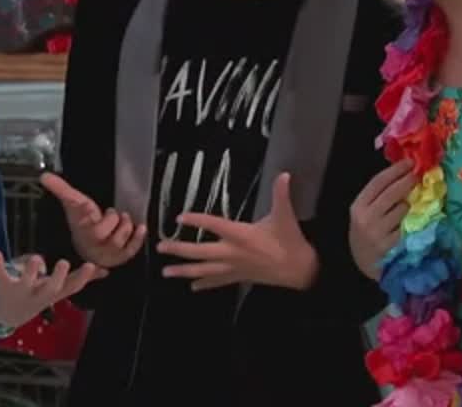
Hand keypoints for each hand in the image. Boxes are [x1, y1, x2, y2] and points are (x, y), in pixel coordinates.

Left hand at [0, 252, 106, 327]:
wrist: (7, 314)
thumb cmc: (39, 295)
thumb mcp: (60, 290)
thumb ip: (81, 279)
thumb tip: (106, 271)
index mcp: (53, 293)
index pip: (71, 287)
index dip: (82, 278)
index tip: (91, 265)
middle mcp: (39, 294)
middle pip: (50, 288)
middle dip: (57, 277)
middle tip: (64, 263)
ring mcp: (21, 291)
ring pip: (27, 281)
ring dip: (31, 270)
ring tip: (36, 258)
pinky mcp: (4, 286)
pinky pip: (0, 275)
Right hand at [39, 172, 146, 267]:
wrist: (86, 244)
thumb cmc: (81, 221)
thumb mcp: (73, 202)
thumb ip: (60, 188)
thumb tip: (44, 175)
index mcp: (81, 230)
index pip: (86, 224)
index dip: (88, 214)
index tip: (89, 207)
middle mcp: (92, 244)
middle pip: (102, 234)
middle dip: (111, 220)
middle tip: (111, 212)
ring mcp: (106, 253)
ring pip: (118, 242)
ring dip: (125, 227)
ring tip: (124, 218)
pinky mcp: (120, 257)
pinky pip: (131, 250)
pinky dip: (138, 239)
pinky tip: (141, 227)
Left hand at [157, 173, 317, 291]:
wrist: (301, 270)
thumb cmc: (290, 241)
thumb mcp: (285, 216)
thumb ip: (282, 195)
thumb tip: (285, 174)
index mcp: (242, 235)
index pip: (214, 225)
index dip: (196, 221)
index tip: (178, 218)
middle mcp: (233, 253)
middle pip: (201, 252)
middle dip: (179, 250)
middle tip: (160, 247)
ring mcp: (234, 267)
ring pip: (205, 271)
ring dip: (184, 271)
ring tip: (165, 272)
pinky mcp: (239, 277)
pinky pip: (217, 282)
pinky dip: (204, 284)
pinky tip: (191, 287)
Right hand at [350, 160, 413, 279]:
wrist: (364, 264)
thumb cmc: (367, 234)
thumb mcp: (364, 214)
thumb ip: (378, 198)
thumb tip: (402, 175)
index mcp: (358, 206)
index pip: (377, 182)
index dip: (395, 170)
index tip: (409, 162)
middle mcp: (366, 217)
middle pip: (391, 192)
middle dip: (407, 181)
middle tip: (419, 174)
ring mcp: (378, 232)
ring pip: (402, 209)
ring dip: (410, 205)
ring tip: (412, 205)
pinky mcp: (391, 245)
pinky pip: (408, 227)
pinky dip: (414, 222)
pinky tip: (415, 221)